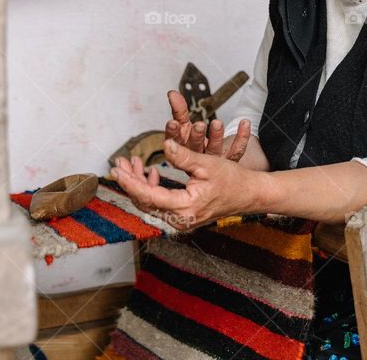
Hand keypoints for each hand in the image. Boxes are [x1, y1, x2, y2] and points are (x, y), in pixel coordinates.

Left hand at [111, 138, 262, 231]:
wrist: (249, 195)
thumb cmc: (232, 180)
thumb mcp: (207, 164)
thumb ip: (184, 156)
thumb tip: (164, 146)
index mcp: (186, 208)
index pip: (149, 196)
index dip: (131, 182)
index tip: (117, 170)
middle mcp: (181, 219)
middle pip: (145, 202)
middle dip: (130, 181)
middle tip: (120, 163)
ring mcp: (181, 220)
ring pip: (150, 203)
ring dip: (139, 183)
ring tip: (131, 163)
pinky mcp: (183, 216)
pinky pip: (160, 204)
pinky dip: (151, 188)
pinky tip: (151, 172)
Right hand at [164, 90, 249, 160]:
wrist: (212, 163)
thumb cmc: (194, 140)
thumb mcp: (184, 125)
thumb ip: (179, 110)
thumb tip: (172, 93)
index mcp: (183, 147)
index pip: (176, 141)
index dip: (173, 132)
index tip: (173, 122)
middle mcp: (197, 156)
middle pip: (195, 148)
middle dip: (196, 136)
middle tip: (199, 125)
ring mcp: (213, 160)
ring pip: (214, 150)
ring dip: (216, 136)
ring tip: (217, 123)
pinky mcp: (228, 161)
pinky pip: (237, 150)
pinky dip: (242, 137)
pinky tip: (244, 123)